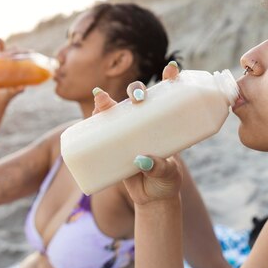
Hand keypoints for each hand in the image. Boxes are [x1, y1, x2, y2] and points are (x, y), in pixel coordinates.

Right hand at [0, 39, 25, 102]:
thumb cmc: (6, 97)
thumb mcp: (11, 93)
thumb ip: (17, 91)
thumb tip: (23, 87)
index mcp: (21, 73)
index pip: (26, 60)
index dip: (28, 55)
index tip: (30, 51)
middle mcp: (15, 68)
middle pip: (18, 56)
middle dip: (18, 51)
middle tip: (15, 49)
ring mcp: (7, 66)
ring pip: (9, 55)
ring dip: (9, 49)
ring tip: (4, 46)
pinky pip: (0, 56)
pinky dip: (1, 48)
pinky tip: (0, 40)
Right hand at [91, 61, 183, 204]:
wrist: (152, 199)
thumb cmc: (166, 182)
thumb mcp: (168, 174)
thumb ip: (159, 168)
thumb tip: (143, 159)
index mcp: (166, 123)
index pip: (170, 96)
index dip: (170, 78)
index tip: (172, 69)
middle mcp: (147, 122)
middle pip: (140, 98)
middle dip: (137, 90)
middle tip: (139, 98)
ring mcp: (129, 132)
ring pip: (118, 109)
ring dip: (109, 100)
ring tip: (103, 98)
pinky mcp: (114, 144)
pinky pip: (103, 127)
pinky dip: (97, 116)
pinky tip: (94, 109)